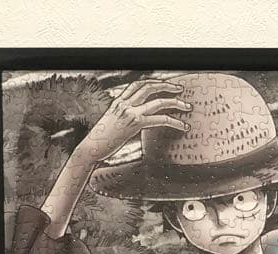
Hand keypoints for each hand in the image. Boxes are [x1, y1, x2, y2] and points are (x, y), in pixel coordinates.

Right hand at [76, 79, 190, 163]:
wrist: (90, 147)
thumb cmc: (100, 140)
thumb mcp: (112, 124)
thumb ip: (124, 118)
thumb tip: (137, 121)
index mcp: (118, 101)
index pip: (138, 84)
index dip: (153, 82)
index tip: (165, 84)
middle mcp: (124, 103)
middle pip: (149, 86)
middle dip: (167, 86)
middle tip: (180, 89)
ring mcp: (129, 112)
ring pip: (158, 101)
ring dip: (176, 103)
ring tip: (186, 107)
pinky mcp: (134, 123)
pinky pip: (160, 119)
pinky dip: (175, 121)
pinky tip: (183, 126)